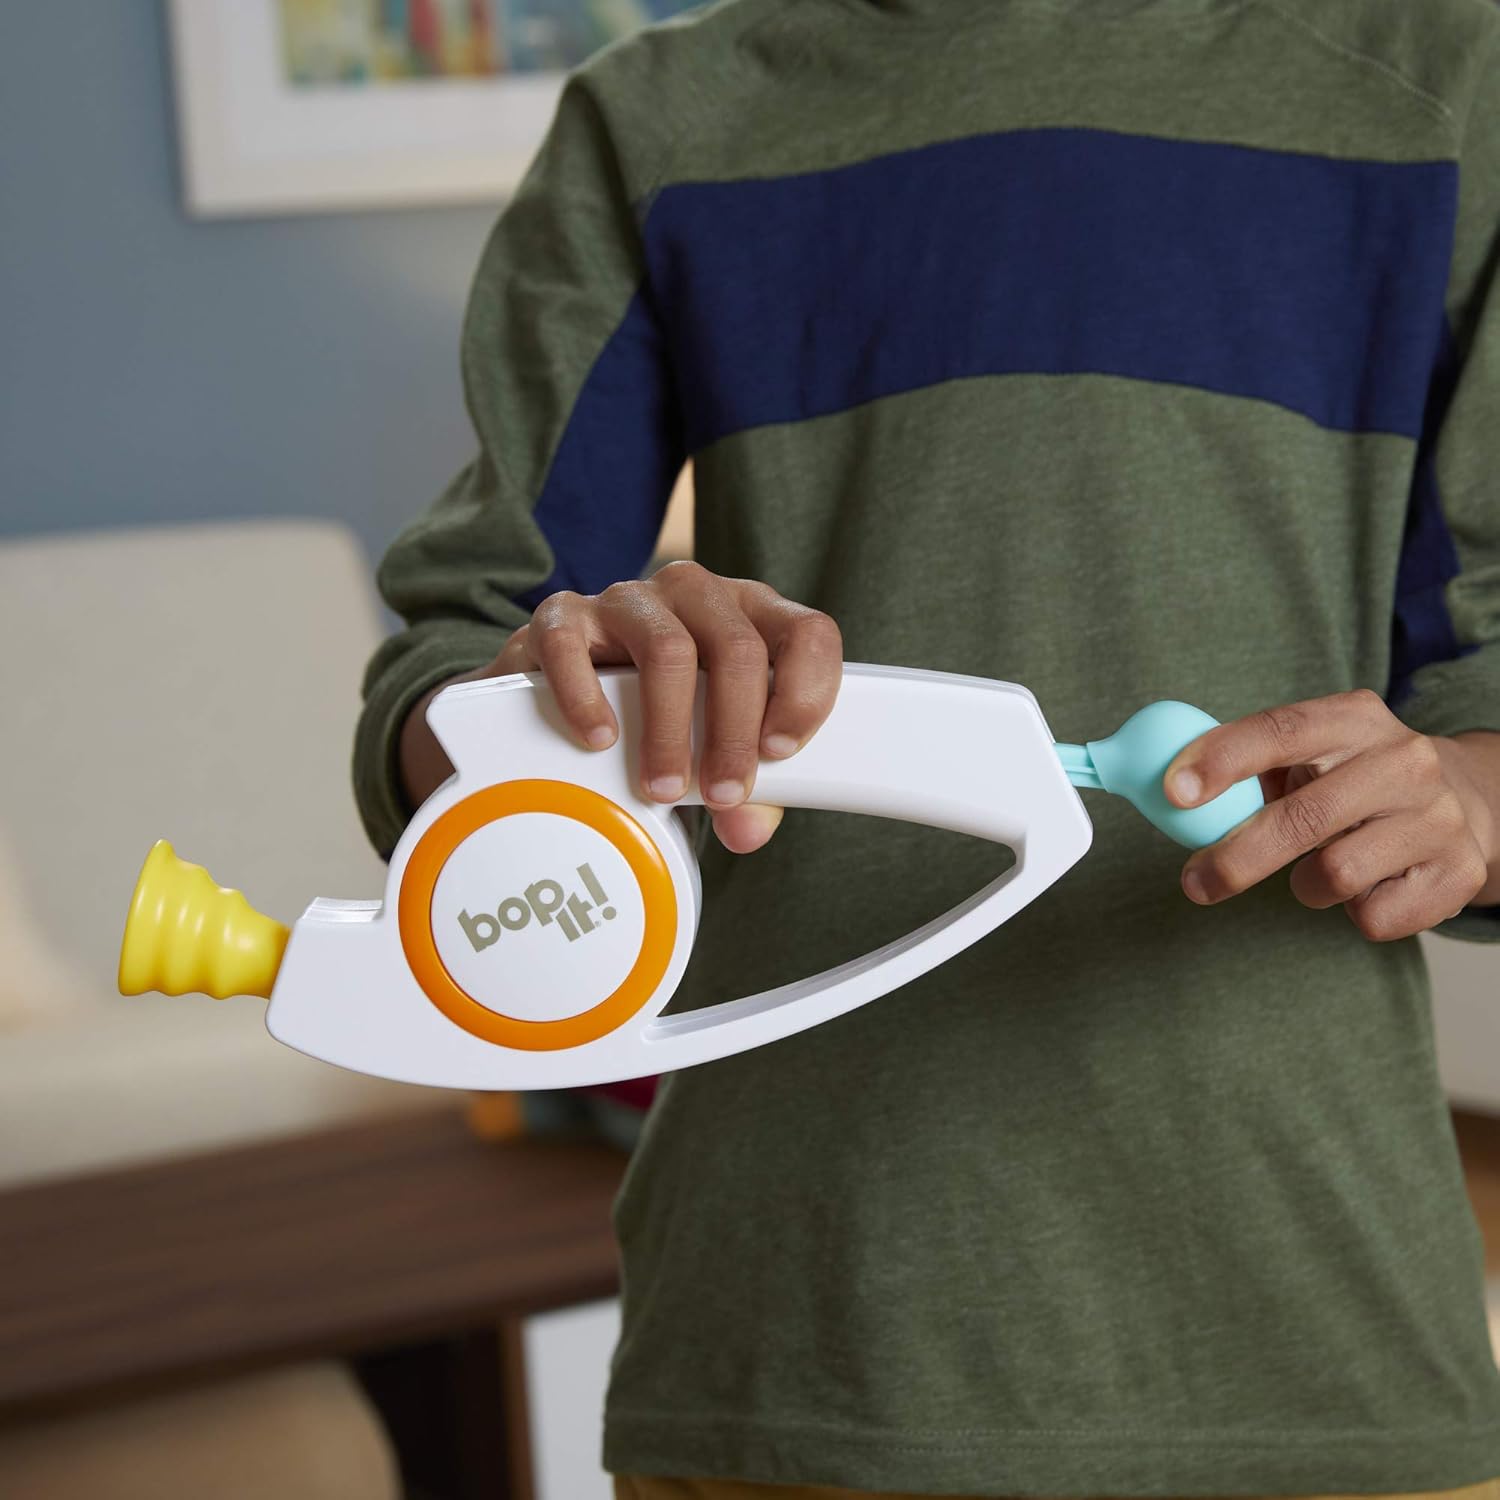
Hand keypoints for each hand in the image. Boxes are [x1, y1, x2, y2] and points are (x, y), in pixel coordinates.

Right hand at [481, 562, 841, 852]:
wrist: (568, 688)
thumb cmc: (659, 712)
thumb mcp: (713, 744)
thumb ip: (747, 789)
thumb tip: (747, 829)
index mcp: (750, 615)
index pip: (807, 633)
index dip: (804, 693)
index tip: (779, 753)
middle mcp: (696, 594)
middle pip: (737, 647)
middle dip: (734, 732)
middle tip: (722, 795)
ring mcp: (630, 599)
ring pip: (667, 649)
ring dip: (670, 729)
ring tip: (663, 788)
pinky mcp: (564, 616)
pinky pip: (573, 644)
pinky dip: (587, 698)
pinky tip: (599, 740)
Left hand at [1164, 689, 1497, 939]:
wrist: (1467, 804)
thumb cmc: (1352, 780)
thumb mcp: (1310, 753)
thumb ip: (1242, 765)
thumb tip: (1155, 786)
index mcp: (1354, 720)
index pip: (1281, 730)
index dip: (1222, 759)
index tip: (1172, 791)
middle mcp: (1404, 762)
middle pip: (1303, 817)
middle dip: (1235, 858)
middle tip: (1193, 883)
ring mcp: (1438, 818)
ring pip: (1334, 874)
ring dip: (1303, 886)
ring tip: (1313, 869)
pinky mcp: (1456, 874)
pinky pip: (1373, 916)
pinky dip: (1352, 913)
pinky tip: (1366, 886)